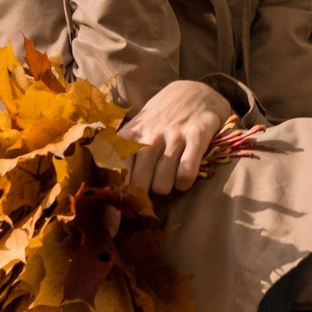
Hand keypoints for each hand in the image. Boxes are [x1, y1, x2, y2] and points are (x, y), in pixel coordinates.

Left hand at [120, 80, 233, 196]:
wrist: (195, 90)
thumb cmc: (162, 116)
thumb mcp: (139, 127)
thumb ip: (126, 152)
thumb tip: (114, 187)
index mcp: (131, 135)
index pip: (116, 170)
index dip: (115, 197)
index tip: (115, 221)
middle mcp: (150, 136)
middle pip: (138, 184)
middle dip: (143, 197)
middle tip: (148, 194)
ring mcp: (173, 136)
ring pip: (162, 184)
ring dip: (166, 187)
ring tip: (169, 178)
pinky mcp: (197, 136)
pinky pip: (186, 173)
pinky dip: (184, 182)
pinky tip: (184, 177)